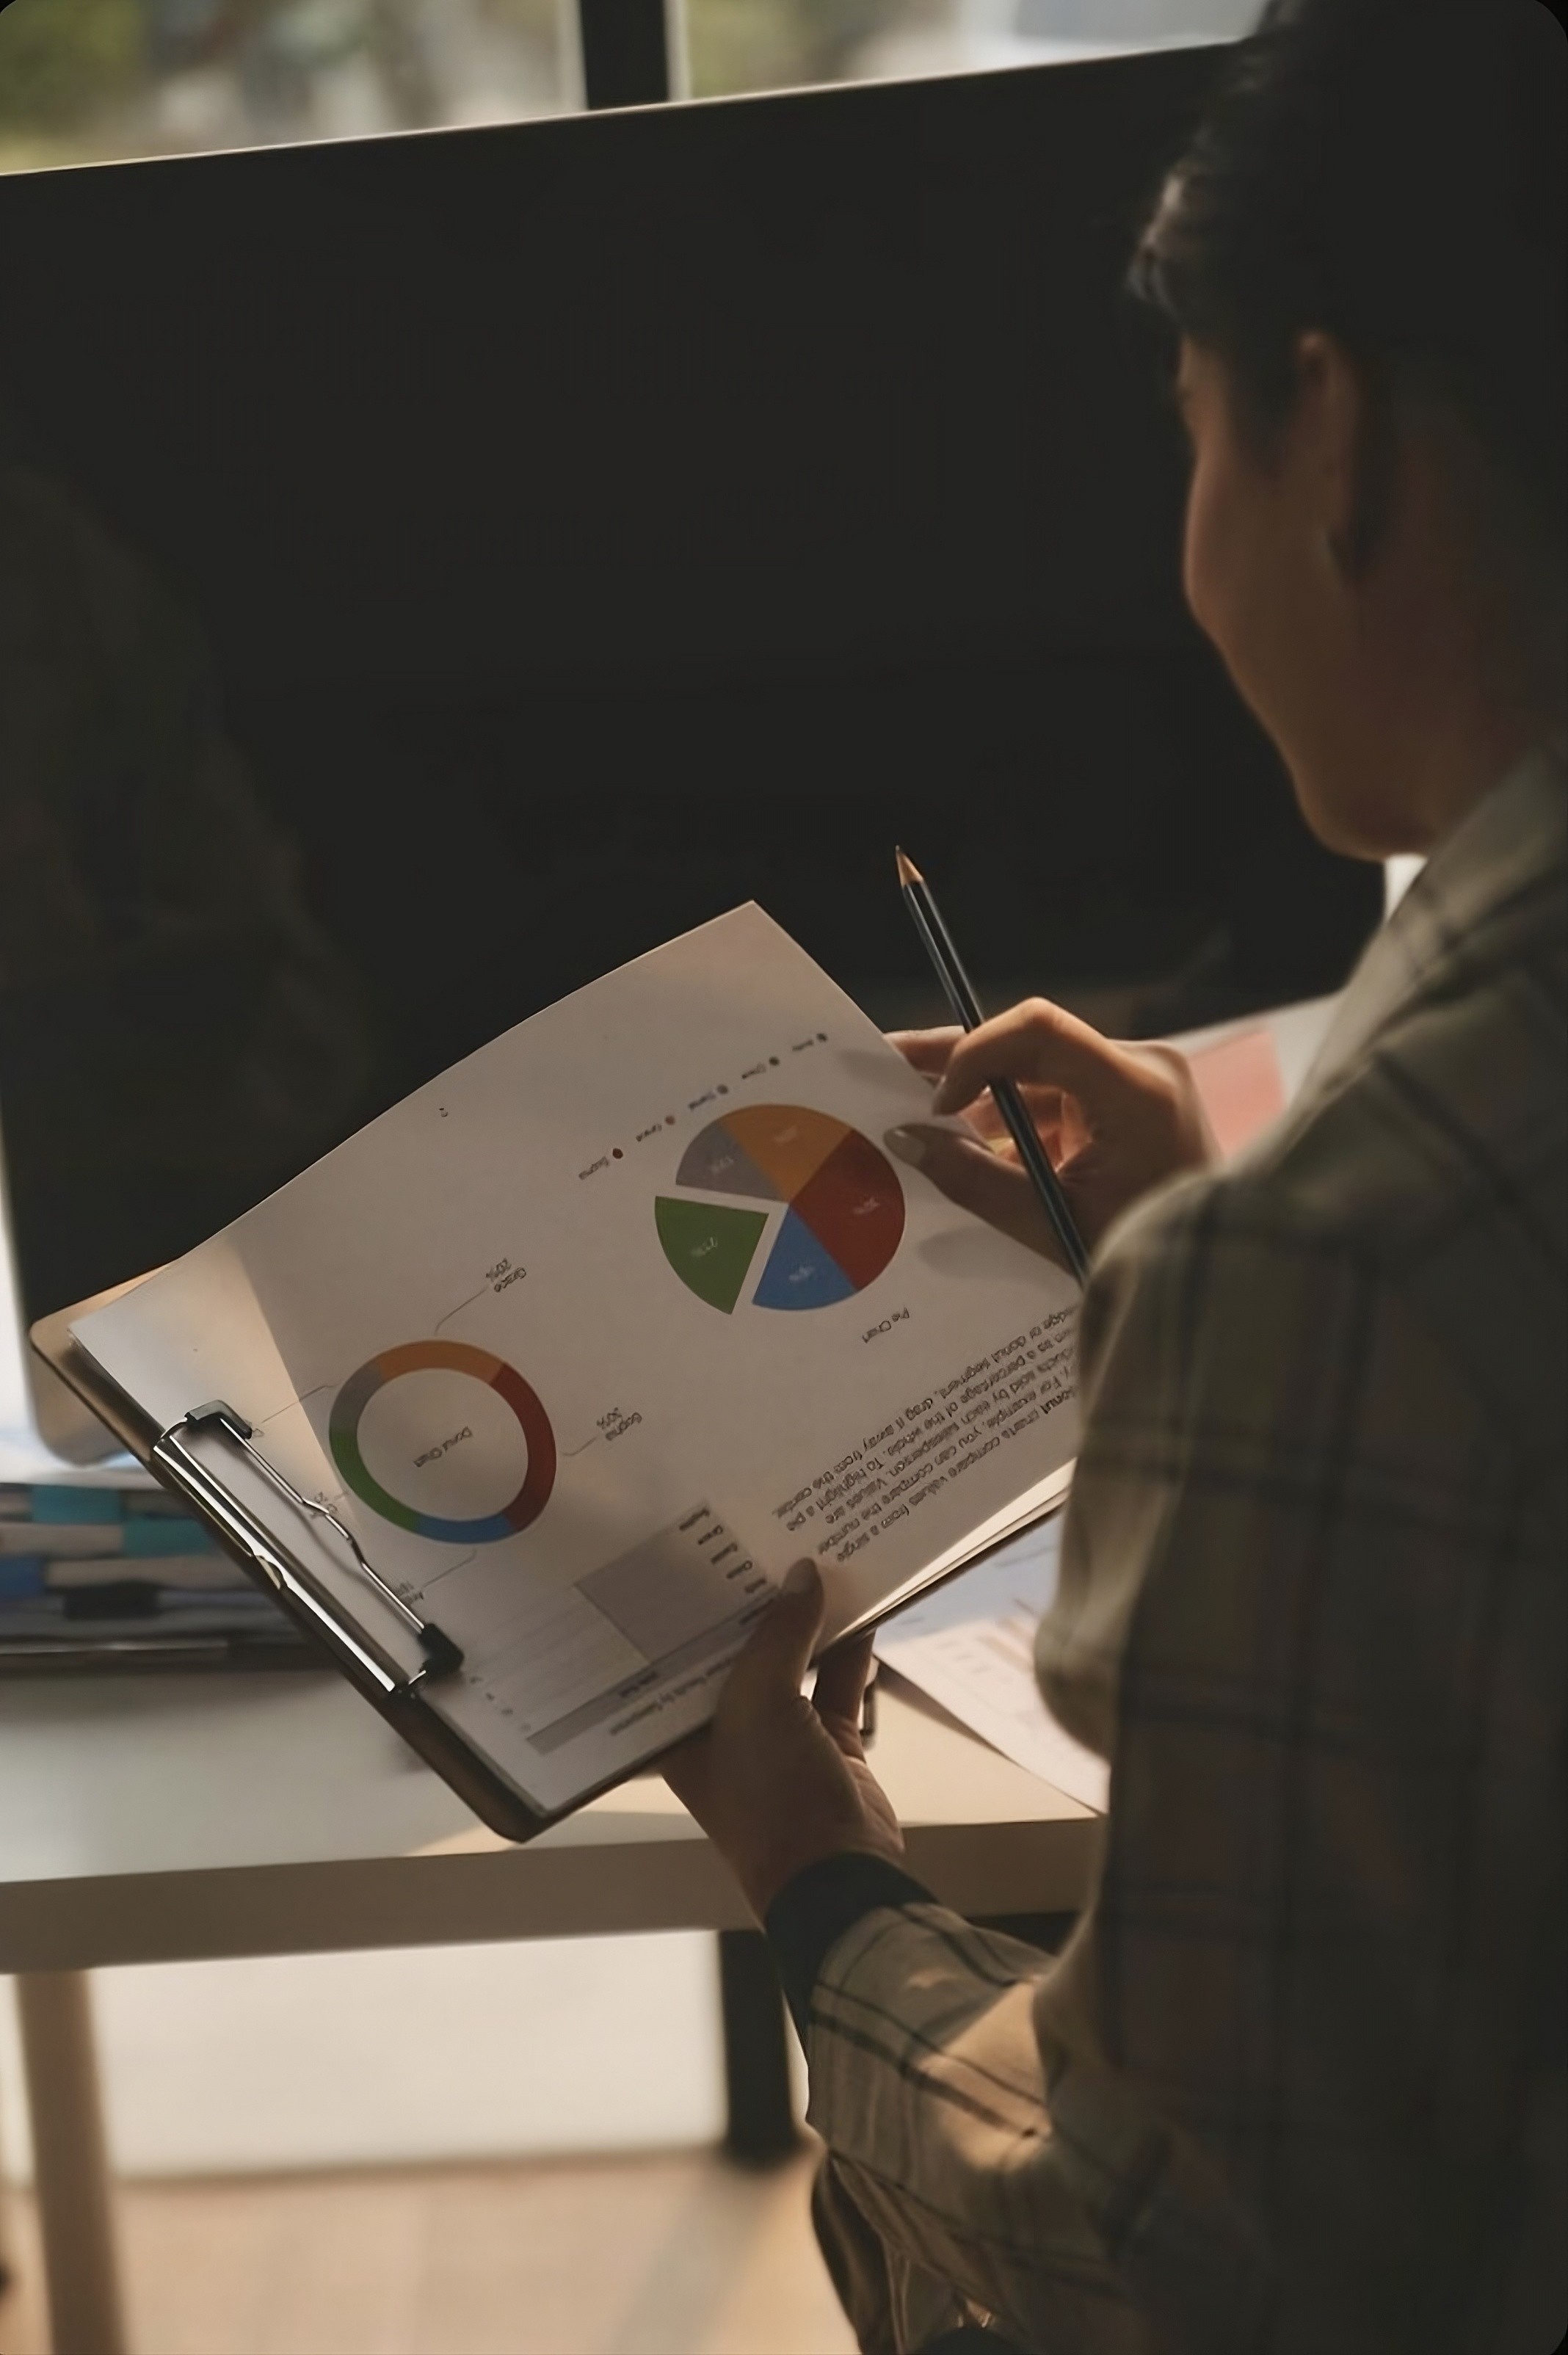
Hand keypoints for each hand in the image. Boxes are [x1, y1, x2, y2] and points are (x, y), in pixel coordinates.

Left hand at [661, 1561, 903, 1919]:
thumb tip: (803, 1574)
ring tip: (819, 1558)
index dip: (690, 1606)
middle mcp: (722, 1729)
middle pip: (737, 1651)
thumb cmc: (772, 1796)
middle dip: (755, 1603)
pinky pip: (836, 1684)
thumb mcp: (761, 1703)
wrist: (839, 1876)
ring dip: (807, 1622)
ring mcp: (777, 1737)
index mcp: (681, 1728)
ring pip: (791, 1662)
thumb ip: (780, 1635)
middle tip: (763, 1537)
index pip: (676, 1653)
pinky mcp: (826, 1743)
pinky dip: (851, 1651)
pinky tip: (864, 1608)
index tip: (702, 1548)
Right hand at [884, 999, 1217, 1258]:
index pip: (1039, 1030)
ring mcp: (1135, 1090)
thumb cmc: (1149, 1260)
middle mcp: (1141, 1072)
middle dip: (956, 1065)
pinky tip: (960, 1150)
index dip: (975, 1054)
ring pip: (1036, 1076)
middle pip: (1031, 1046)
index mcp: (1138, 1091)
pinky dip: (1009, 1126)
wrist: (1219, 1286)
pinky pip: (1053, 1103)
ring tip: (913, 1123)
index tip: (935, 1105)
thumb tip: (906, 1142)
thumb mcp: (1055, 1225)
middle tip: (884, 1069)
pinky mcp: (1125, 1112)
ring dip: (979, 1104)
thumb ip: (978, 1182)